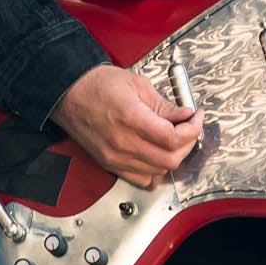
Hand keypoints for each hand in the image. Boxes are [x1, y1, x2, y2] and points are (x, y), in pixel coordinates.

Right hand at [49, 65, 202, 189]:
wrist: (69, 94)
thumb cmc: (97, 85)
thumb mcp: (137, 85)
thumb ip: (164, 105)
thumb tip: (186, 114)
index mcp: (131, 119)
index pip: (174, 138)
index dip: (193, 128)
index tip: (196, 116)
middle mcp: (122, 143)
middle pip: (170, 159)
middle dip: (188, 143)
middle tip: (189, 127)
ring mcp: (115, 157)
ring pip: (159, 171)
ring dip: (174, 156)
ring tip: (175, 138)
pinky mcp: (110, 164)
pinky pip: (141, 179)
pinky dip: (156, 170)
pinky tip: (159, 154)